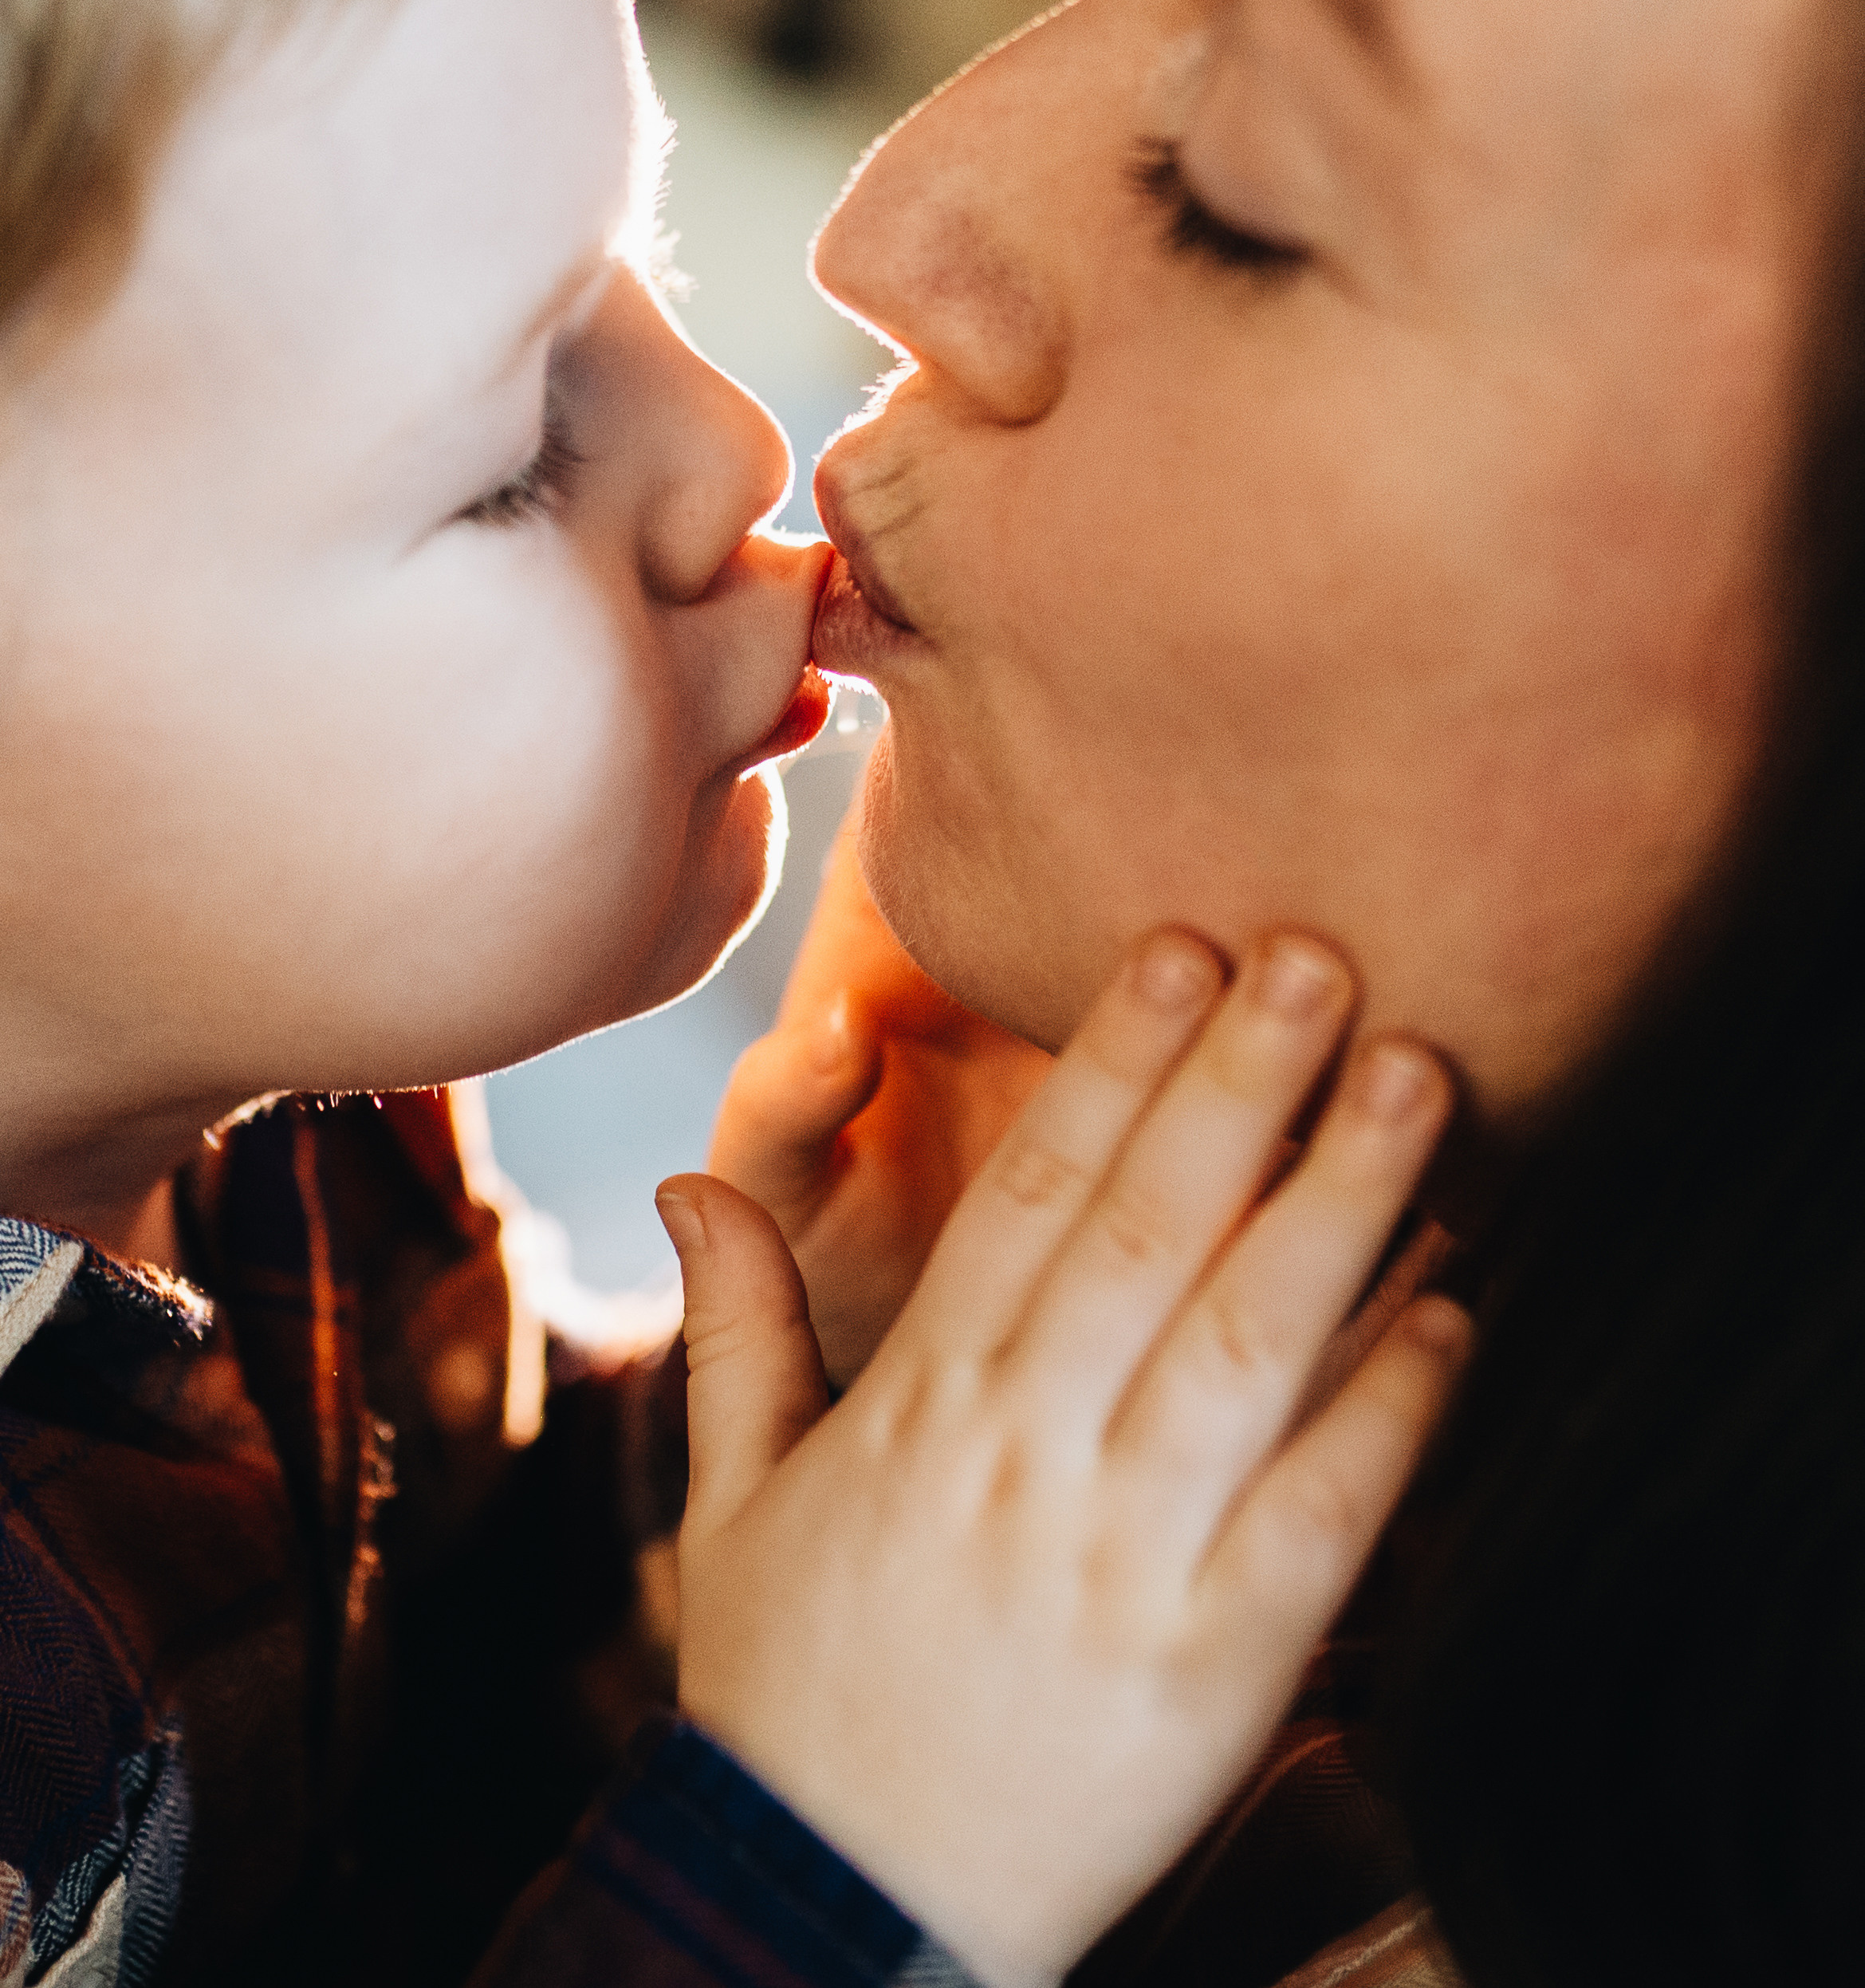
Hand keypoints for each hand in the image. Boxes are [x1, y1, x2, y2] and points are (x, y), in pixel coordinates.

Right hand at [658, 926, 1467, 1987]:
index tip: (1179, 949)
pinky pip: (1320, 1517)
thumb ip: (736, 1329)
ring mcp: (1124, 1562)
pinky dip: (1392, 1409)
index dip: (1111, 1065)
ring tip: (1418, 1079)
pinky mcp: (1215, 1670)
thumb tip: (682, 1181)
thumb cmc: (792, 1693)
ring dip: (1341, 1205)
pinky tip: (1458, 1307)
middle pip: (1147, 1235)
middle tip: (1319, 953)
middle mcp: (1026, 1461)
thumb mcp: (733, 1505)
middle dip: (1239, 1082)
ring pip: (1245, 1348)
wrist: (829, 1925)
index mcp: (921, 1408)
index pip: (1031, 1198)